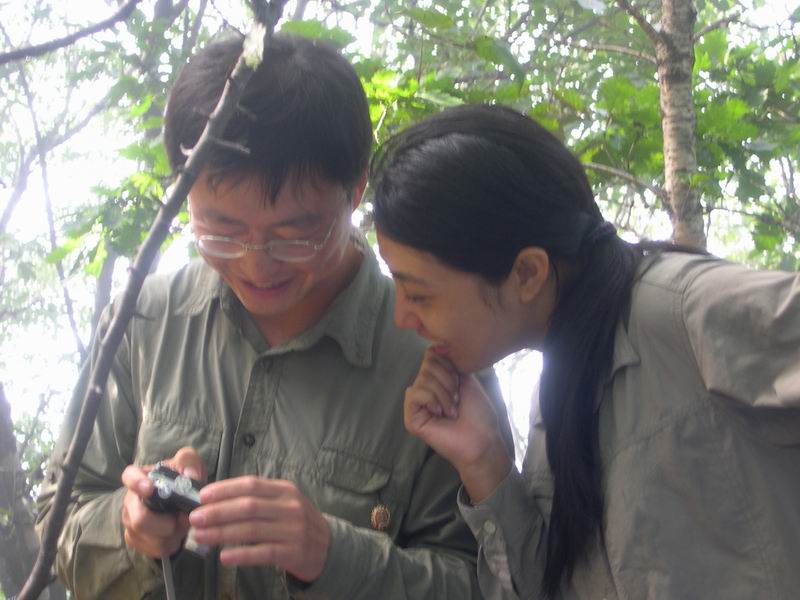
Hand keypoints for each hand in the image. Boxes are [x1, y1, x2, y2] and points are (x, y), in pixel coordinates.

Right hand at [120, 446, 206, 557]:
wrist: (181, 501)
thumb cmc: (182, 479)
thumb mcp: (190, 464)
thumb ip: (190, 464)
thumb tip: (190, 475)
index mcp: (142, 477)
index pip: (129, 477)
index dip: (136, 484)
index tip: (149, 489)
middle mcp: (131, 500)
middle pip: (140, 519)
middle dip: (166, 523)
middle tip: (183, 517)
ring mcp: (130, 522)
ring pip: (150, 537)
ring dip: (173, 534)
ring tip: (183, 524)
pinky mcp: (136, 539)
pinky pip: (155, 549)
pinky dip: (171, 544)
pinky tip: (177, 535)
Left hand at [189, 477, 329, 582]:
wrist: (327, 548)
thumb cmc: (296, 523)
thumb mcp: (284, 503)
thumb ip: (257, 500)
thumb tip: (217, 500)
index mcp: (285, 490)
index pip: (251, 485)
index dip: (225, 489)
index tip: (202, 496)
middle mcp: (291, 507)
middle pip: (248, 507)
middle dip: (218, 512)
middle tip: (195, 518)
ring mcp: (294, 530)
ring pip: (252, 530)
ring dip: (222, 533)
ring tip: (200, 537)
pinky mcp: (294, 552)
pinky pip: (263, 553)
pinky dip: (242, 554)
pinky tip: (224, 556)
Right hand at [405, 347, 511, 502]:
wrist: (481, 439)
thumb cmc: (478, 412)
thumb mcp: (465, 379)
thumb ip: (448, 363)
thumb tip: (432, 348)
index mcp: (436, 380)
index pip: (431, 356)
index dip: (448, 366)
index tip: (460, 383)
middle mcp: (424, 389)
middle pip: (427, 365)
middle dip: (448, 381)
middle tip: (457, 400)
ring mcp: (416, 404)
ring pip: (422, 379)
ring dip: (444, 394)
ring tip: (451, 411)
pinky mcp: (411, 417)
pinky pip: (415, 393)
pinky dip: (432, 400)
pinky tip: (440, 415)